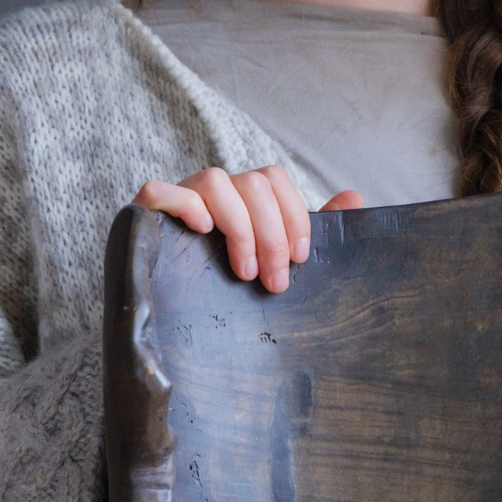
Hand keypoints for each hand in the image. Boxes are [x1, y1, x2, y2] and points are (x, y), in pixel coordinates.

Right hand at [133, 167, 362, 292]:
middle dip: (272, 235)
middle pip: (252, 183)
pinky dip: (183, 206)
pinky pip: (159, 192)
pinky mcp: (147, 216)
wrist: (174, 322)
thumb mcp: (275, 262)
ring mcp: (180, 200)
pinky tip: (201, 231)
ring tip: (243, 273)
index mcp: (244, 199)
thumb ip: (308, 232)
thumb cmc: (230, 288)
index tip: (299, 259)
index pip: (274, 179)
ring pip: (215, 182)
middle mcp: (214, 193)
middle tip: (274, 282)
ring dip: (239, 229)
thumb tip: (354, 198)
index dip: (293, 215)